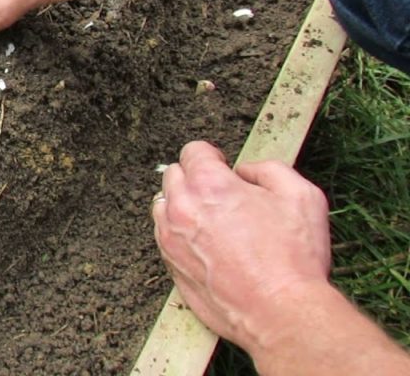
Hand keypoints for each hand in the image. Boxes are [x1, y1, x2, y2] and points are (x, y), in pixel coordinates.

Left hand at [151, 141, 331, 353]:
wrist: (280, 312)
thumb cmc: (293, 258)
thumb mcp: (301, 195)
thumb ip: (268, 169)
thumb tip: (245, 170)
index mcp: (209, 184)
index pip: (193, 151)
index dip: (212, 157)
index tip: (222, 167)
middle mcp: (182, 207)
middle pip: (174, 176)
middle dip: (195, 179)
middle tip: (221, 195)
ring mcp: (171, 238)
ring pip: (164, 206)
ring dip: (183, 206)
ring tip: (213, 221)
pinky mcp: (171, 265)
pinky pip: (165, 238)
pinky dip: (180, 235)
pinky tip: (208, 246)